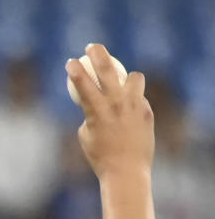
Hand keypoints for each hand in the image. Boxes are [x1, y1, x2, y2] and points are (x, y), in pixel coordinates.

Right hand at [66, 43, 154, 179]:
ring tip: (122, 83)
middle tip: (92, 47)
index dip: (75, 69)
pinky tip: (129, 112)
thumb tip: (91, 103)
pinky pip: (140, 98)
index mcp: (96, 111)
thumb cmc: (99, 156)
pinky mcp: (147, 112)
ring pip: (134, 77)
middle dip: (98, 53)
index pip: (82, 83)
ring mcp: (134, 107)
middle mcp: (116, 104)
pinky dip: (133, 101)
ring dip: (127, 77)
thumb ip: (89, 114)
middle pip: (107, 69)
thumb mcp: (85, 134)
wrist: (126, 171)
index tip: (71, 61)